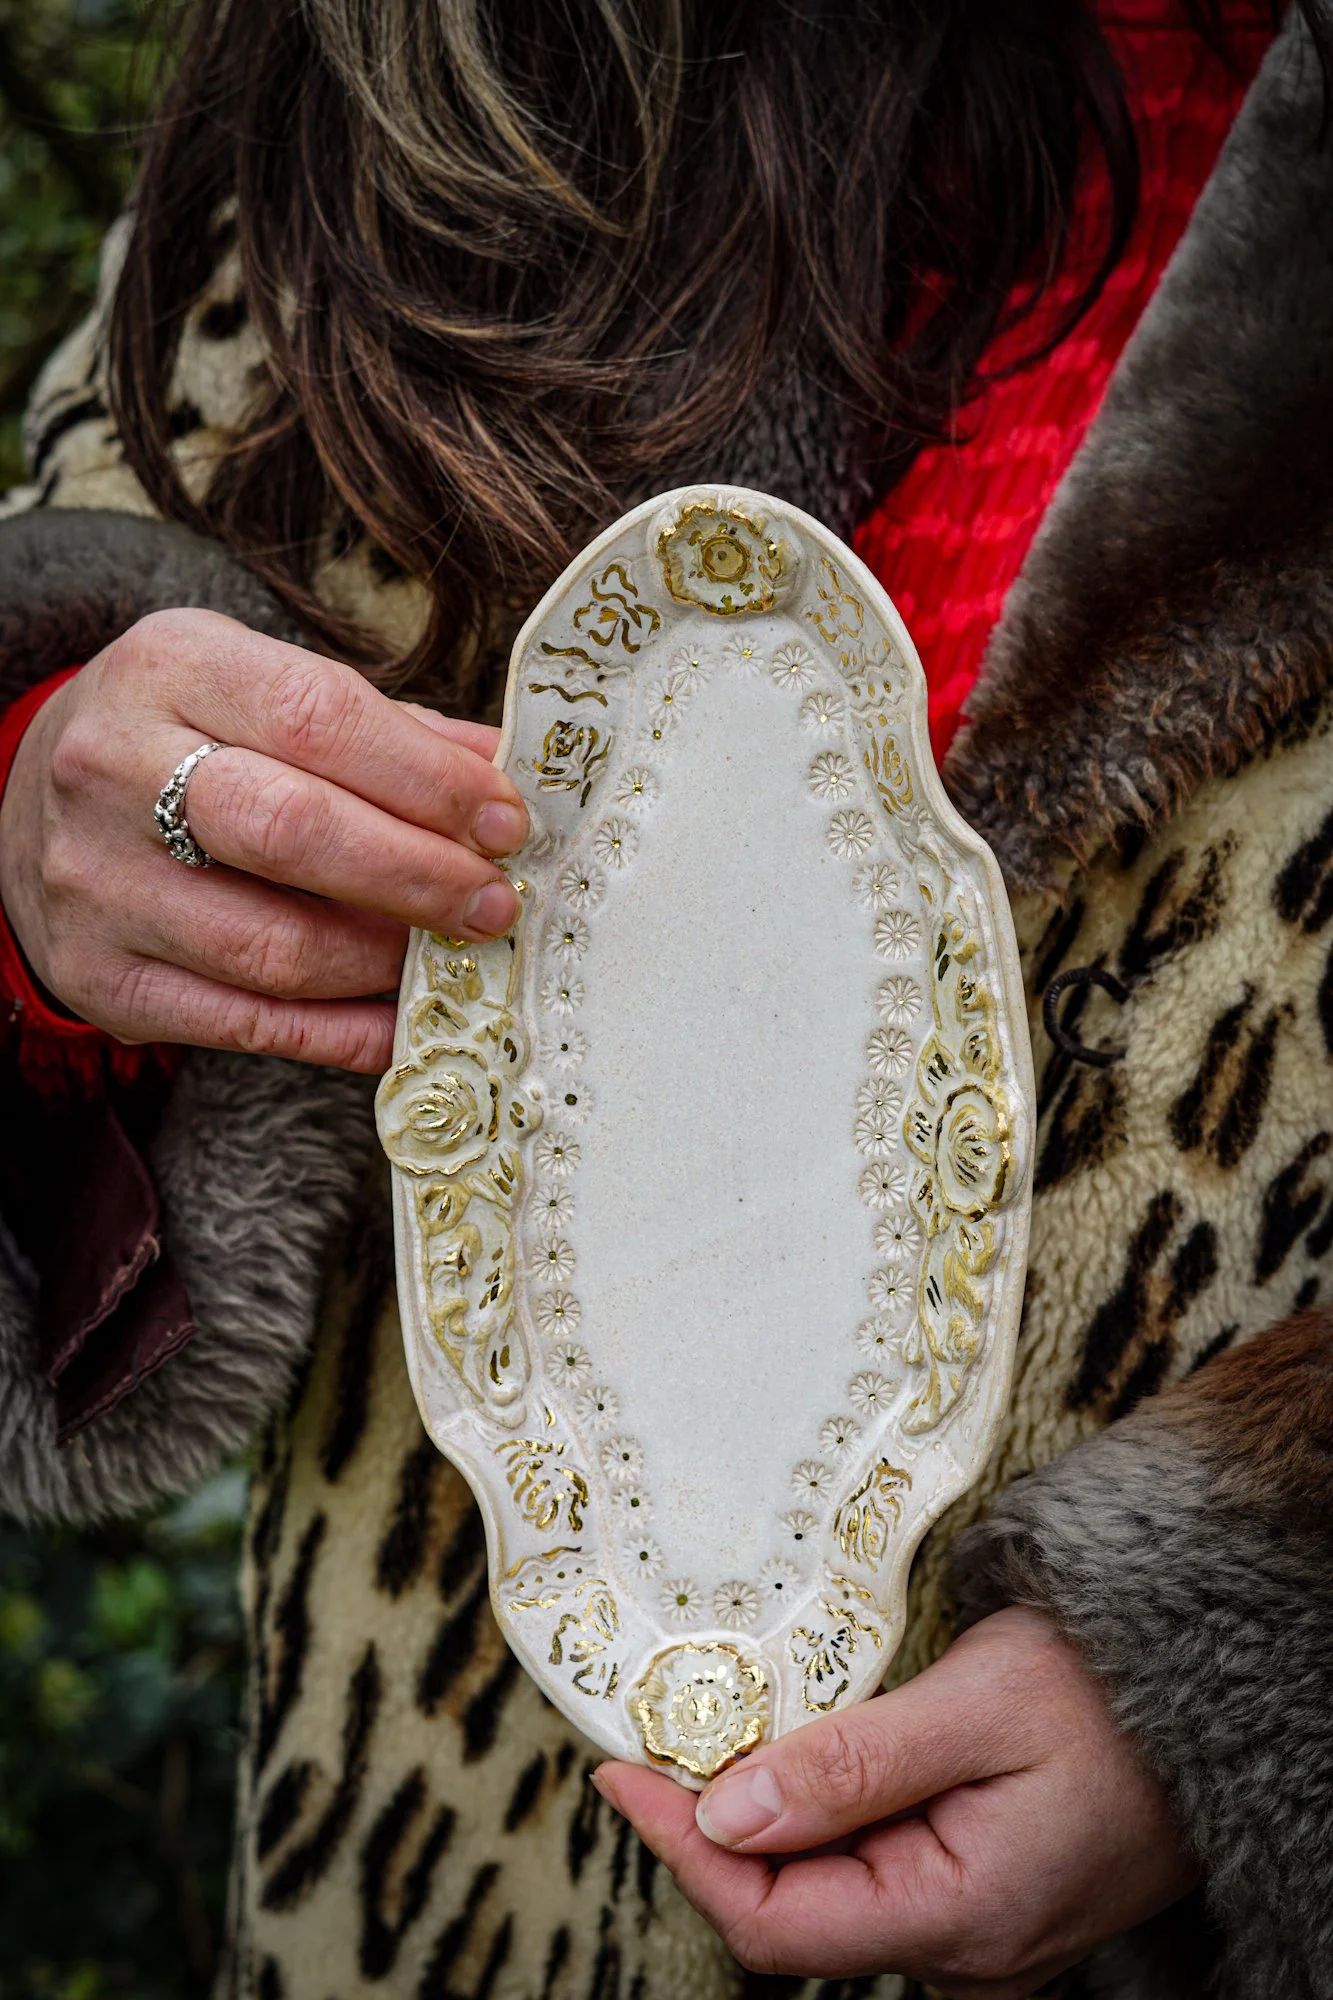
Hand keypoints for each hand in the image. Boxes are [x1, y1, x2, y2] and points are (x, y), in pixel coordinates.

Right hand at [0, 610, 527, 1070]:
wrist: (38, 806)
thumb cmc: (185, 740)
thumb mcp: (262, 691)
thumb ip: (385, 731)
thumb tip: (503, 779)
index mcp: (173, 667)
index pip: (321, 718)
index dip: (430, 780)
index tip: (505, 823)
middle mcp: (116, 769)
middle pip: (294, 833)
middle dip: (418, 875)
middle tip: (491, 903)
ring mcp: (99, 882)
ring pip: (274, 946)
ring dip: (387, 961)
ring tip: (450, 954)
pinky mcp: (102, 977)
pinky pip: (249, 1025)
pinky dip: (343, 1034)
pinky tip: (400, 1021)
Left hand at [595, 1608, 1196, 1997]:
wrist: (1211, 1697)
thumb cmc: (1110, 1693)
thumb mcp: (978, 1706)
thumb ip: (853, 1765)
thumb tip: (727, 1813)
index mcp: (961, 1916)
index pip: (776, 1924)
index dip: (683, 1850)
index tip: (620, 1772)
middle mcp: (964, 1950)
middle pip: (792, 1913)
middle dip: (711, 1831)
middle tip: (654, 1737)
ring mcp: (975, 1930)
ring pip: (828, 1891)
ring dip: (763, 1820)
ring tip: (715, 1732)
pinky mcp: (979, 1893)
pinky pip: (873, 1869)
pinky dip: (819, 1815)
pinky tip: (800, 1753)